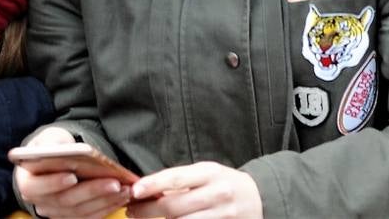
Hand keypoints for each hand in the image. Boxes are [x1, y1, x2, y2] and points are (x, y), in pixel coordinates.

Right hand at [14, 127, 133, 218]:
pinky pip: (90, 217)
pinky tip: (124, 196)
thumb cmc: (55, 146)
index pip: (35, 187)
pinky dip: (108, 207)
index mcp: (28, 181)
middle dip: (91, 191)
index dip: (53, 183)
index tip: (71, 176)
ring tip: (125, 189)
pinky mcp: (73, 215)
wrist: (62, 158)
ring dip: (105, 201)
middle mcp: (40, 200)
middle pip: (64, 201)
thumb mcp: (50, 138)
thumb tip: (57, 149)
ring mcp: (56, 211)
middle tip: (114, 183)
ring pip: (80, 211)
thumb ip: (51, 143)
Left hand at [127, 162, 261, 218]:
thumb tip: (145, 190)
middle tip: (132, 210)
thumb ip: (180, 180)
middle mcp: (218, 193)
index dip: (153, 184)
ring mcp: (222, 214)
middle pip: (173, 206)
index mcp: (212, 173)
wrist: (256, 199)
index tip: (134, 190)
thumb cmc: (224, 184)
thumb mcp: (207, 174)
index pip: (177, 178)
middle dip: (147, 210)